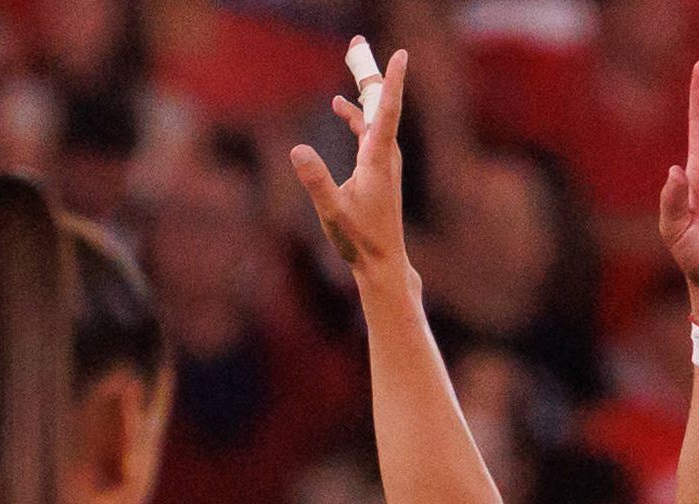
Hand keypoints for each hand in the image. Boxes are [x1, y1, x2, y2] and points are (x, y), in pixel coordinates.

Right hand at [290, 48, 414, 279]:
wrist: (383, 264)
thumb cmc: (359, 241)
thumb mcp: (332, 210)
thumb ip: (315, 180)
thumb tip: (297, 148)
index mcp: (377, 160)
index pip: (387, 111)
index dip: (392, 81)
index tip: (400, 55)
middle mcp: (385, 156)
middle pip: (380, 104)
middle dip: (368, 72)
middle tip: (357, 45)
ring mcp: (383, 163)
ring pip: (376, 115)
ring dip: (363, 89)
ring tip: (352, 61)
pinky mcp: (377, 170)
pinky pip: (369, 131)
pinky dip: (357, 115)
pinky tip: (340, 108)